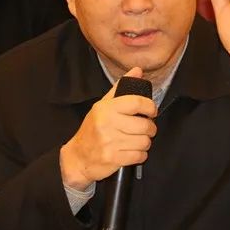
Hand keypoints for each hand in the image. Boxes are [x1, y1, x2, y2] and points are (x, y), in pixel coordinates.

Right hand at [60, 67, 157, 189]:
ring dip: (145, 143)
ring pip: (144, 142)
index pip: (137, 102)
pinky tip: (133, 152)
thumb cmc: (93, 129)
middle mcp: (107, 123)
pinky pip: (139, 156)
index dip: (150, 107)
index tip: (152, 111)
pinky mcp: (113, 158)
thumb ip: (121, 88)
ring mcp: (110, 142)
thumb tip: (138, 70)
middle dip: (151, 128)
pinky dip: (140, 155)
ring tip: (138, 141)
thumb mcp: (103, 105)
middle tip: (146, 129)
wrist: (77, 156)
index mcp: (106, 108)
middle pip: (144, 125)